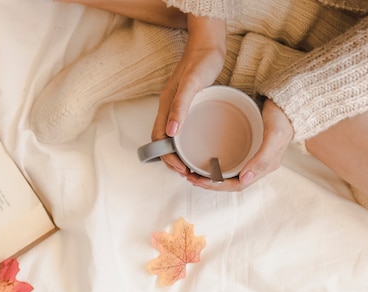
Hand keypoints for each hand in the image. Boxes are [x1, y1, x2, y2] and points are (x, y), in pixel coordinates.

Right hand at [151, 15, 226, 176]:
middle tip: (188, 172)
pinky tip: (197, 146)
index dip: (167, 158)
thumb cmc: (201, 61)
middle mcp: (168, 109)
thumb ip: (179, 107)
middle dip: (172, 161)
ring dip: (178, 154)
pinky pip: (182, 130)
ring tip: (191, 165)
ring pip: (171, 138)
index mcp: (165, 107)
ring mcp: (177, 108)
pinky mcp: (187, 105)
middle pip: (163, 143)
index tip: (181, 169)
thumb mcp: (191, 84)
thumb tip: (170, 133)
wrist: (208, 42)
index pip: (158, 141)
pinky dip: (186, 143)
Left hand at [186, 98, 293, 190]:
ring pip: (228, 173)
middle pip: (230, 181)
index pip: (237, 185)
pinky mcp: (248, 146)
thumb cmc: (283, 117)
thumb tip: (243, 180)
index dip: (217, 186)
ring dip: (210, 175)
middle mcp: (257, 165)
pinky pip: (229, 160)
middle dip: (209, 182)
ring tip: (192, 171)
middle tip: (190, 176)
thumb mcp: (273, 137)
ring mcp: (253, 156)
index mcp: (263, 167)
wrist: (289, 99)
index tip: (200, 181)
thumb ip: (261, 160)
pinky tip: (204, 159)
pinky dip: (215, 163)